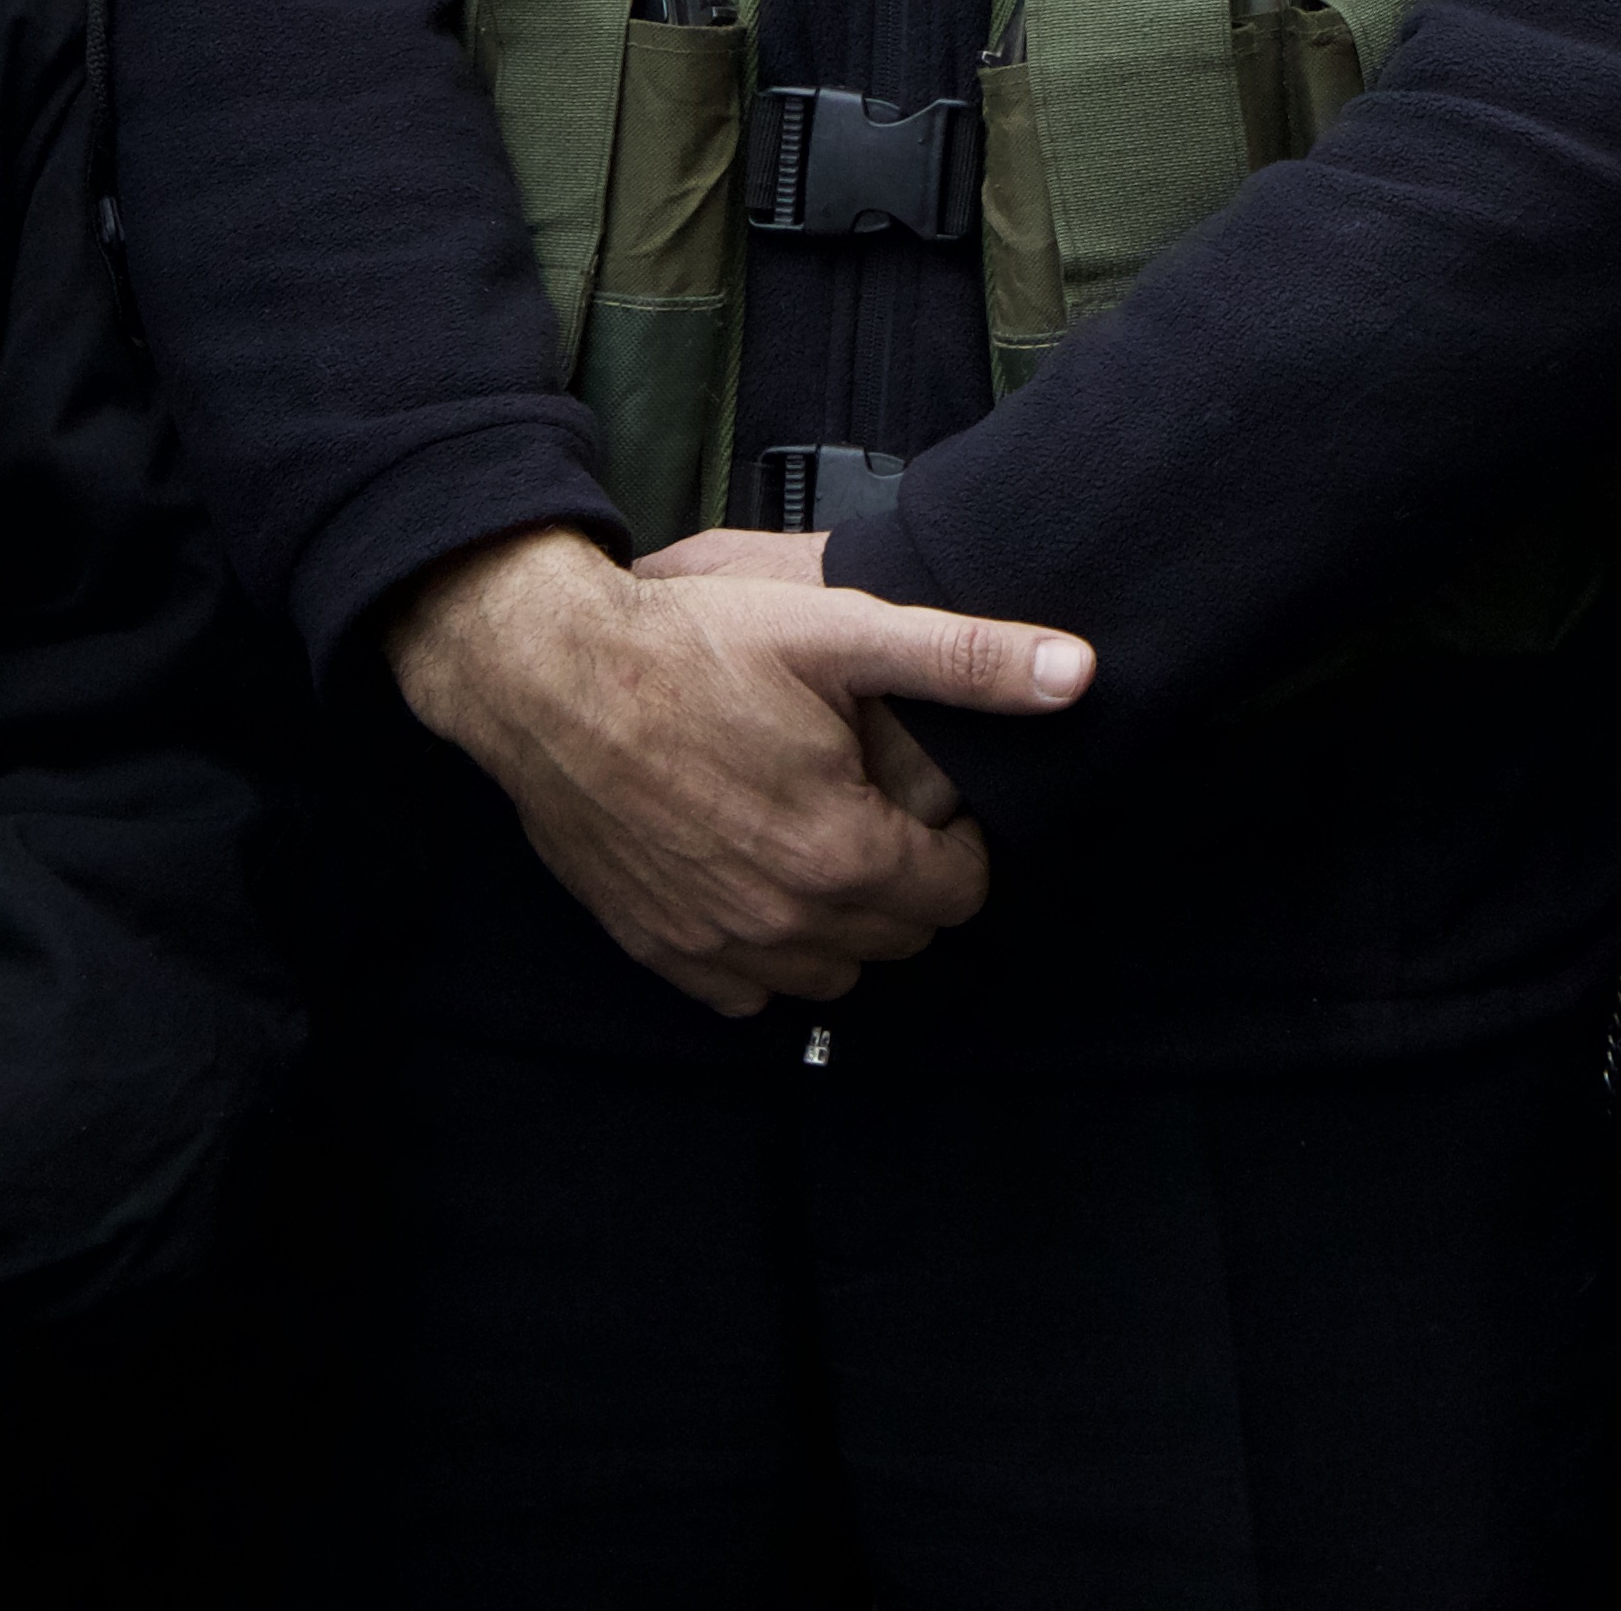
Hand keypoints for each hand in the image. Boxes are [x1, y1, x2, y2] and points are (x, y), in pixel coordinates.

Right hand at [387, 528, 1092, 1009]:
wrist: (543, 676)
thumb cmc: (689, 648)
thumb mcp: (841, 630)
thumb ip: (967, 660)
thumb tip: (1078, 675)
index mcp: (841, 856)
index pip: (960, 893)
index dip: (961, 840)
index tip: (930, 793)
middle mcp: (780, 924)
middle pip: (900, 936)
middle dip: (911, 879)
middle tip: (879, 804)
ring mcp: (713, 945)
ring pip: (829, 972)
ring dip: (846, 921)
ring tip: (826, 837)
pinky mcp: (657, 947)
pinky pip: (746, 989)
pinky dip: (769, 950)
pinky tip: (761, 875)